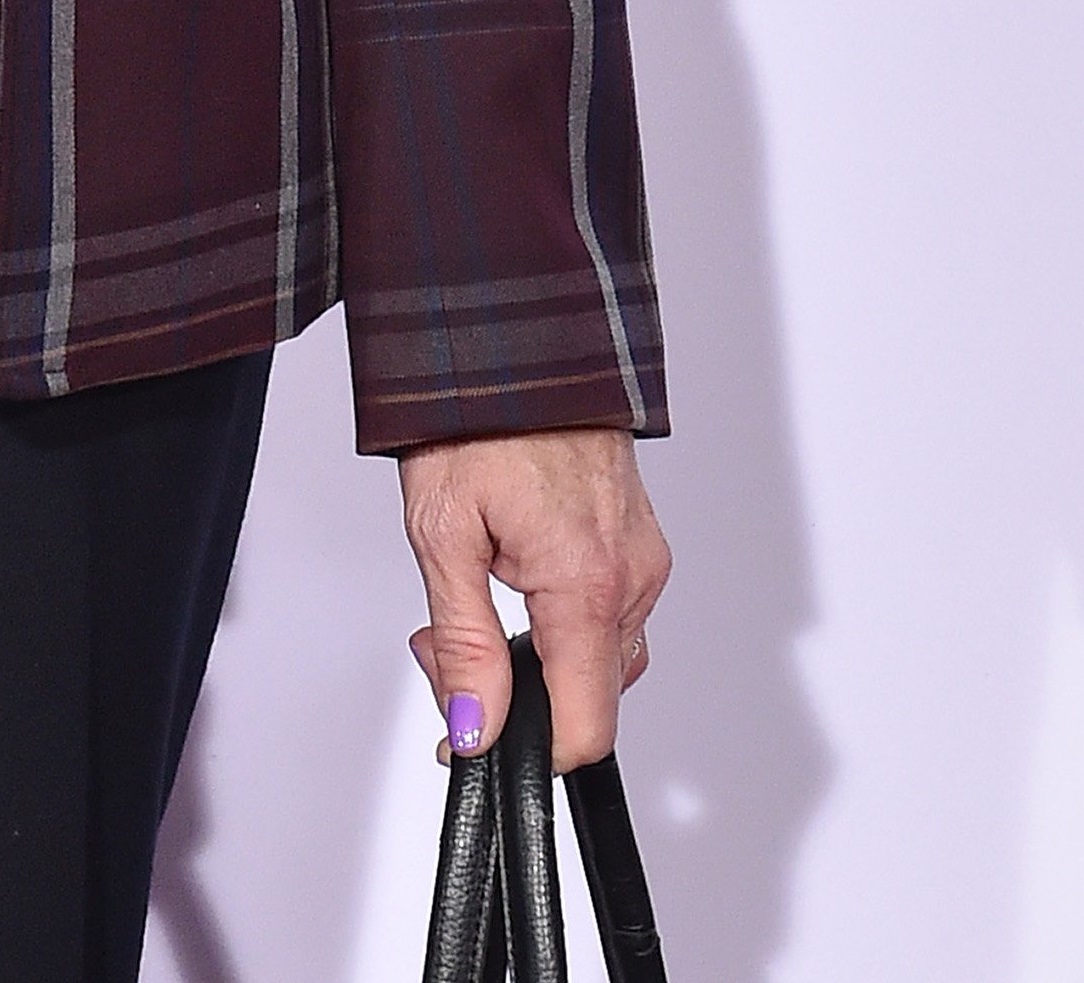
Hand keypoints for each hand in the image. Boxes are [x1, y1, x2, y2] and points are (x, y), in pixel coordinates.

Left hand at [398, 426, 669, 770]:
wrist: (515, 334)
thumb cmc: (474, 414)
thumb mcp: (441, 532)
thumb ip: (464, 641)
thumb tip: (476, 726)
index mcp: (587, 583)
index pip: (584, 728)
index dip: (524, 751)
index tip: (470, 732)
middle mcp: (631, 578)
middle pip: (587, 696)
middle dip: (513, 692)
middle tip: (443, 640)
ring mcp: (642, 559)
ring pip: (597, 657)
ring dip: (535, 651)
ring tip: (471, 586)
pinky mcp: (639, 542)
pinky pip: (608, 612)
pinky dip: (560, 616)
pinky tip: (512, 572)